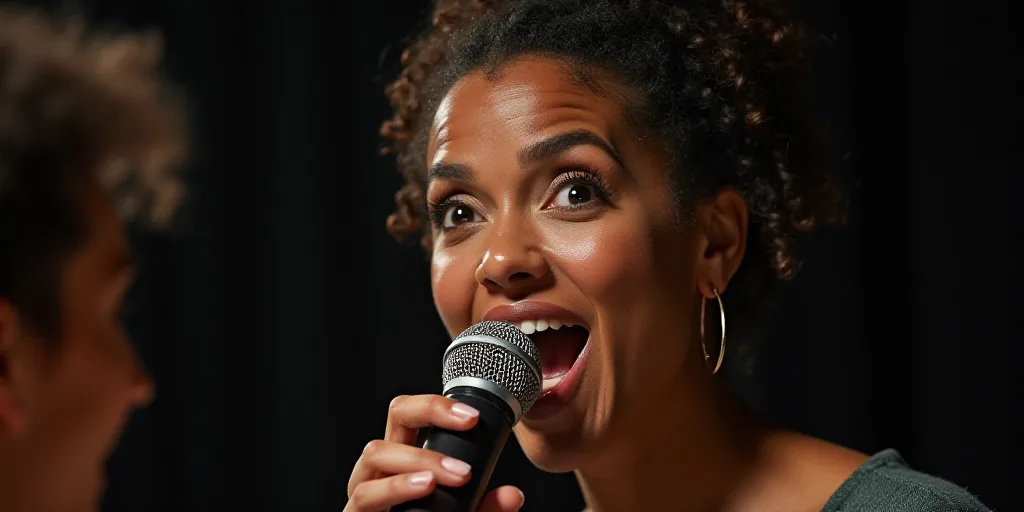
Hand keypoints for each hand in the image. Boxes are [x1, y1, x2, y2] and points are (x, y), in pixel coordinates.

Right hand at [345, 394, 524, 511]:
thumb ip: (487, 509)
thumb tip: (512, 495)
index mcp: (407, 461)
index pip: (415, 413)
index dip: (438, 406)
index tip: (472, 418)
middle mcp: (383, 469)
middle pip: (395, 416)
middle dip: (430, 414)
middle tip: (466, 430)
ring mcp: (365, 492)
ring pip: (375, 453)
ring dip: (416, 459)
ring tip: (443, 474)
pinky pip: (364, 497)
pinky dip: (396, 488)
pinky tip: (424, 486)